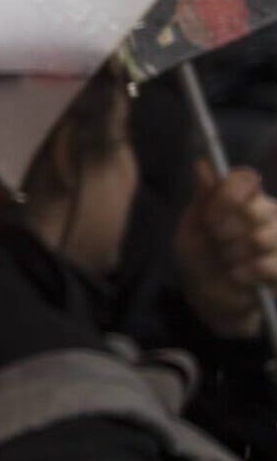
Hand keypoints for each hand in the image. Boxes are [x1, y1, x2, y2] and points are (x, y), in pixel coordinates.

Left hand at [173, 161, 276, 336]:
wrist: (207, 297)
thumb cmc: (199, 257)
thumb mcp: (192, 228)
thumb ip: (203, 197)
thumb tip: (203, 163)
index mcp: (243, 199)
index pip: (246, 180)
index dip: (227, 196)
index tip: (208, 218)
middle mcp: (267, 214)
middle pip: (260, 208)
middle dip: (229, 229)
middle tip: (217, 241)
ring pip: (266, 237)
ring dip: (236, 253)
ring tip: (226, 262)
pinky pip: (272, 264)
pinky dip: (250, 271)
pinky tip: (238, 276)